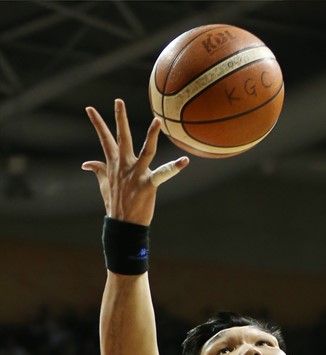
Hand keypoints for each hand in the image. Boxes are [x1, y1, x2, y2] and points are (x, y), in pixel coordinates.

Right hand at [82, 99, 187, 223]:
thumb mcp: (103, 185)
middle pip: (122, 138)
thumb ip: (97, 170)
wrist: (123, 226)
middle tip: (119, 101)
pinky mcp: (148, 184)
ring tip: (157, 121)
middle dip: (120, 119)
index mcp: (114, 164)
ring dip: (151, 135)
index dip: (97, 123)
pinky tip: (184, 161)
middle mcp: (124, 166)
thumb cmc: (115, 205)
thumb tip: (85, 163)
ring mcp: (136, 174)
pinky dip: (174, 168)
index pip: (104, 139)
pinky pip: (163, 174)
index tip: (89, 108)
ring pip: (146, 150)